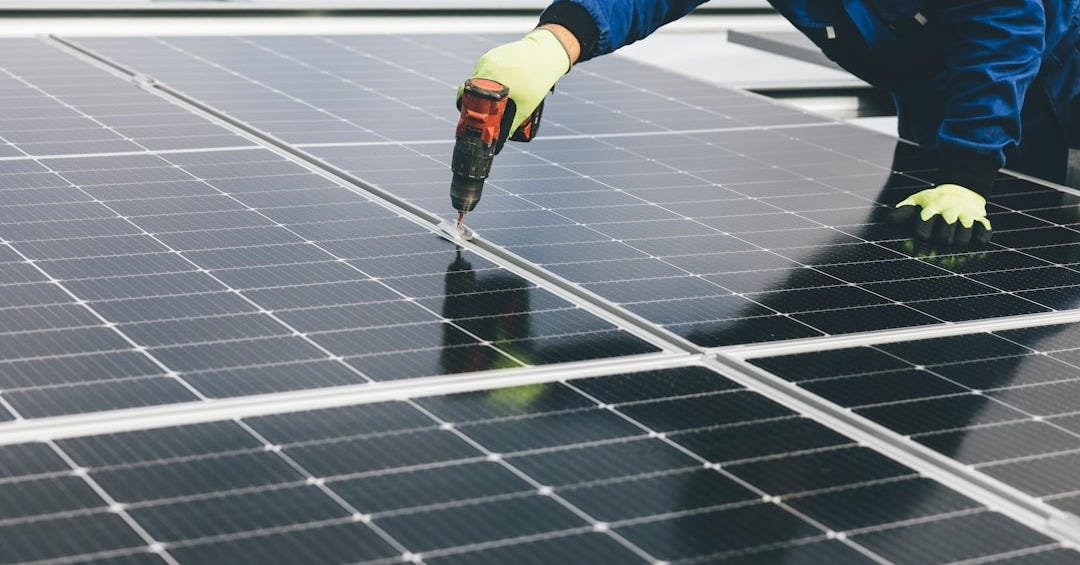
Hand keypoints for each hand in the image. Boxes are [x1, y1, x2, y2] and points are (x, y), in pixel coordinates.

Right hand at [457, 27, 573, 134]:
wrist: (546, 52)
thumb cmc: (539, 79)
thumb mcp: (526, 106)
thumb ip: (512, 124)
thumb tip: (502, 138)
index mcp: (491, 78)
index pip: (467, 97)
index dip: (469, 111)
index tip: (474, 120)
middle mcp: (485, 66)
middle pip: (470, 90)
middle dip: (476, 103)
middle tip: (485, 113)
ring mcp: (487, 59)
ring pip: (477, 81)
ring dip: (483, 92)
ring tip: (498, 98)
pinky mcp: (491, 55)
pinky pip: (484, 72)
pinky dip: (489, 81)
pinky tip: (503, 85)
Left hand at [888, 184, 991, 245]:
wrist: (962, 188)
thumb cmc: (933, 201)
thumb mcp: (917, 201)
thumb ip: (903, 211)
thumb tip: (888, 221)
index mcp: (932, 207)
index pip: (924, 226)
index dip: (922, 233)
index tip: (922, 235)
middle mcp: (950, 211)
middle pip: (944, 237)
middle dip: (941, 240)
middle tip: (941, 236)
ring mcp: (967, 215)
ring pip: (963, 239)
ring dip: (959, 241)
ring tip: (955, 236)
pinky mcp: (981, 219)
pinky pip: (983, 233)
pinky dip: (980, 238)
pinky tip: (975, 238)